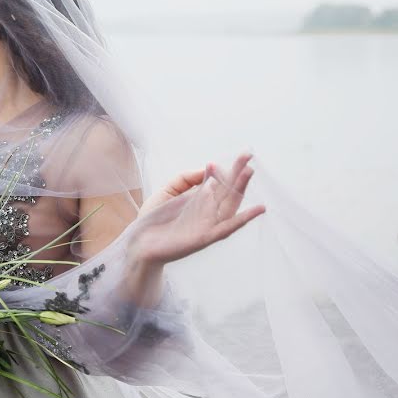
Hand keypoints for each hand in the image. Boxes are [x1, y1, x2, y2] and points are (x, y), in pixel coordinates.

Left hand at [132, 152, 264, 266]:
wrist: (138, 243)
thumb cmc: (152, 219)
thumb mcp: (168, 190)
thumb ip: (187, 178)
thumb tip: (208, 168)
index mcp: (197, 200)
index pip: (216, 182)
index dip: (219, 170)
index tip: (215, 161)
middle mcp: (205, 211)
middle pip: (227, 190)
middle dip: (237, 173)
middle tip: (247, 155)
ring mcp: (207, 224)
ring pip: (230, 204)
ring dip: (240, 187)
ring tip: (249, 170)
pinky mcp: (205, 237)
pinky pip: (228, 227)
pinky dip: (244, 218)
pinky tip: (259, 209)